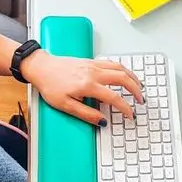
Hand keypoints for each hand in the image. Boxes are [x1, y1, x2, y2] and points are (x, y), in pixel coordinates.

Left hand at [21, 51, 144, 124]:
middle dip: (135, 90)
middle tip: (140, 100)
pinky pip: (113, 63)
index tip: (130, 115)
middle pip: (123, 79)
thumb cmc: (50, 85)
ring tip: (139, 87)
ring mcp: (93, 65)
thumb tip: (102, 121)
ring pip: (120, 68)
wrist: (41, 67)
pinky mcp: (91, 61)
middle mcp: (93, 73)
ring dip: (133, 77)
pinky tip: (126, 75)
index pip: (114, 97)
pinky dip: (124, 69)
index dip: (125, 108)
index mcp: (88, 85)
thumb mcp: (65, 105)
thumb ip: (86, 114)